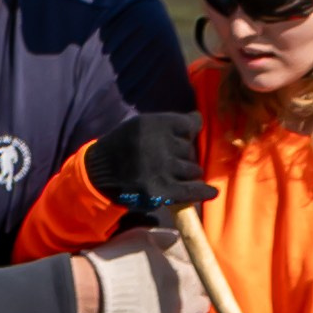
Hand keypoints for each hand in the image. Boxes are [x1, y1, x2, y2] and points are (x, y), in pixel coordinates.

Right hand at [81, 227, 207, 312]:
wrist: (89, 293)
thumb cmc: (114, 262)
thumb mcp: (143, 237)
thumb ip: (171, 239)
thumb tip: (186, 241)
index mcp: (186, 276)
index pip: (204, 279)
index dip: (192, 279)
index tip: (178, 280)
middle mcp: (188, 302)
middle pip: (202, 303)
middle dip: (191, 300)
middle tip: (171, 298)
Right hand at [84, 110, 214, 214]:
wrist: (100, 174)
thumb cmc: (124, 147)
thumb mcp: (139, 126)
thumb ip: (167, 124)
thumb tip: (199, 120)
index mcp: (152, 124)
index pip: (188, 124)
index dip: (190, 131)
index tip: (187, 135)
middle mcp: (157, 144)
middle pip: (190, 149)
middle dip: (185, 154)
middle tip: (172, 159)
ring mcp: (160, 168)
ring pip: (193, 170)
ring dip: (189, 173)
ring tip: (176, 173)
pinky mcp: (161, 191)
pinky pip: (192, 191)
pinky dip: (204, 192)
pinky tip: (212, 192)